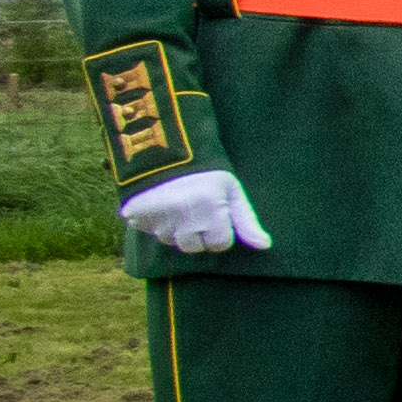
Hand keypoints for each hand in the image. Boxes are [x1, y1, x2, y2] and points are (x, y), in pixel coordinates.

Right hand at [121, 167, 273, 257]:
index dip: (221, 231)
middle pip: (196, 247)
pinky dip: (158, 224)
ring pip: (173, 242)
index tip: (216, 214)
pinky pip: (153, 233)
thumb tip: (265, 245)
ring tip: (179, 207)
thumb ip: (247, 221)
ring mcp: (158, 219)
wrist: (164, 154)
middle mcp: (183, 217)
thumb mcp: (232, 192)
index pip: (220, 244)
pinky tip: (162, 207)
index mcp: (210, 208)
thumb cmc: (205, 175)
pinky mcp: (137, 218)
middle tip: (196, 210)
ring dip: (178, 230)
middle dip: (199, 234)